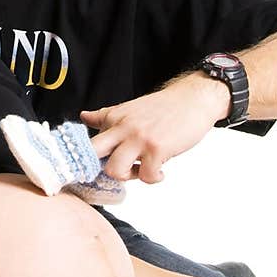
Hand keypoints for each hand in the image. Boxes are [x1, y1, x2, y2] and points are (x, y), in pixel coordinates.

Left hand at [81, 73, 228, 183]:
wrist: (193, 99)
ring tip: (141, 169)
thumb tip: (84, 117)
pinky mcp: (157, 148)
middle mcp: (123, 127)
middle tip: (120, 169)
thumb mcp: (129, 109)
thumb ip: (106, 116)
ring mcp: (139, 138)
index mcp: (114, 118)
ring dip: (129, 176)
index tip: (103, 165)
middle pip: (93, 155)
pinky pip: (146, 176)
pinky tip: (160, 170)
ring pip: (115, 170)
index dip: (91, 159)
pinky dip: (153, 178)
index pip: (89, 142)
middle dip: (100, 169)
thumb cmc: (164, 107)